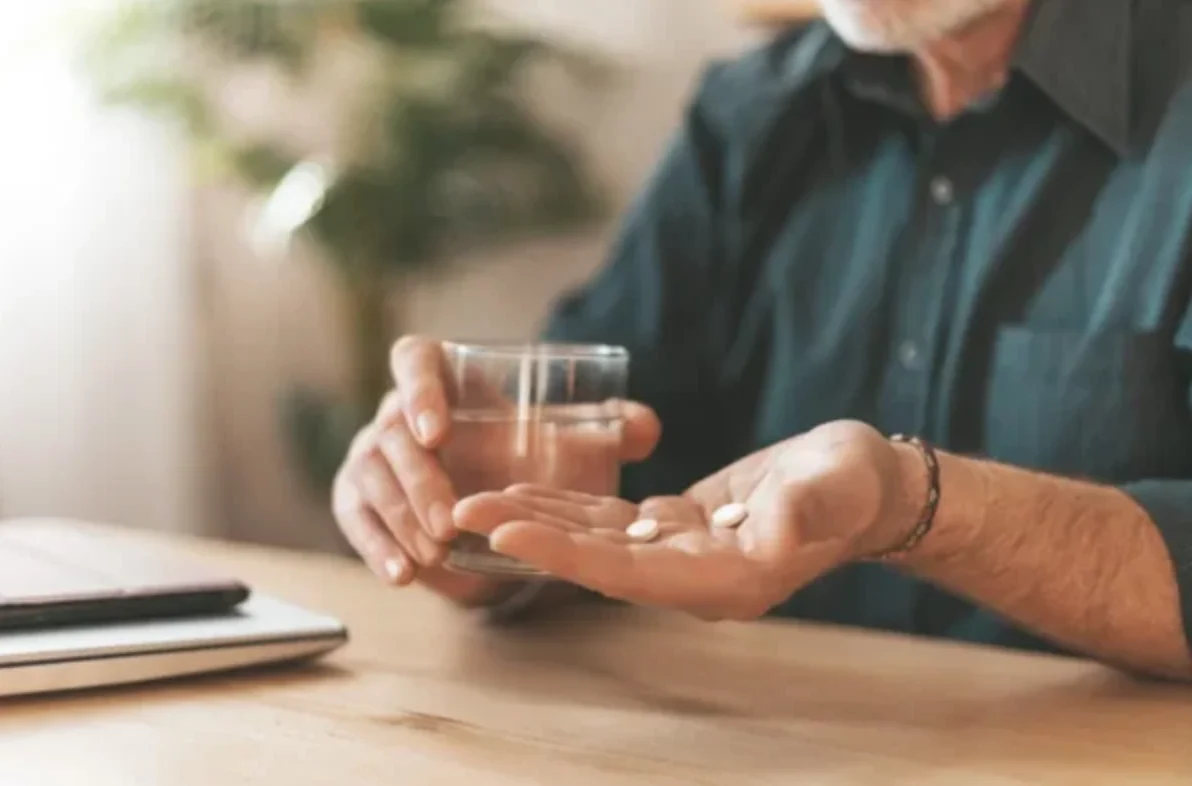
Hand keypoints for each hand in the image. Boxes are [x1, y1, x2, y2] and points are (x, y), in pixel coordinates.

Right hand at [331, 335, 661, 604]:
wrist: (491, 500)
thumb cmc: (528, 454)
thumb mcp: (571, 441)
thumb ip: (612, 429)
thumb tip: (643, 428)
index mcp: (442, 376)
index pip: (414, 360)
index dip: (419, 389)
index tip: (438, 431)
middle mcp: (396, 411)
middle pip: (390, 433)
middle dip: (419, 479)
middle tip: (451, 520)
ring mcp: (370, 455)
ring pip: (370, 478)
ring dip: (400, 518)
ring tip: (435, 553)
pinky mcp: (357, 499)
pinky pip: (356, 520)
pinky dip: (376, 548)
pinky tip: (402, 576)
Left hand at [454, 421, 924, 619]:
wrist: (864, 485)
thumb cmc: (855, 484)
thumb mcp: (839, 486)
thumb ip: (808, 508)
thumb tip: (776, 525)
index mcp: (727, 580)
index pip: (629, 574)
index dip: (565, 554)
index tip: (506, 533)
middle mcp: (694, 578)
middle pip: (595, 564)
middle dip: (528, 539)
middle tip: (460, 511)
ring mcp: (682, 556)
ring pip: (594, 544)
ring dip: (536, 523)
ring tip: (475, 502)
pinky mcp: (677, 529)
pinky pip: (611, 523)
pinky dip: (568, 508)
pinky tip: (529, 492)